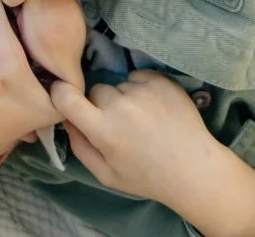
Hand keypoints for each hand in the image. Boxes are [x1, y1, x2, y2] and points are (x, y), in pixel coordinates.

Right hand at [53, 72, 216, 205]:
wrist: (194, 168)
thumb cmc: (147, 176)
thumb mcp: (107, 175)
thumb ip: (80, 147)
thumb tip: (65, 119)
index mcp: (104, 131)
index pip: (66, 97)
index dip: (61, 94)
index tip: (65, 97)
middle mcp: (121, 106)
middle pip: (96, 91)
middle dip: (101, 105)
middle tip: (119, 125)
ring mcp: (142, 90)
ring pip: (118, 85)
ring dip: (123, 98)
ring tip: (142, 120)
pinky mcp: (161, 79)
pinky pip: (138, 77)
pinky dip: (141, 89)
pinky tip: (154, 109)